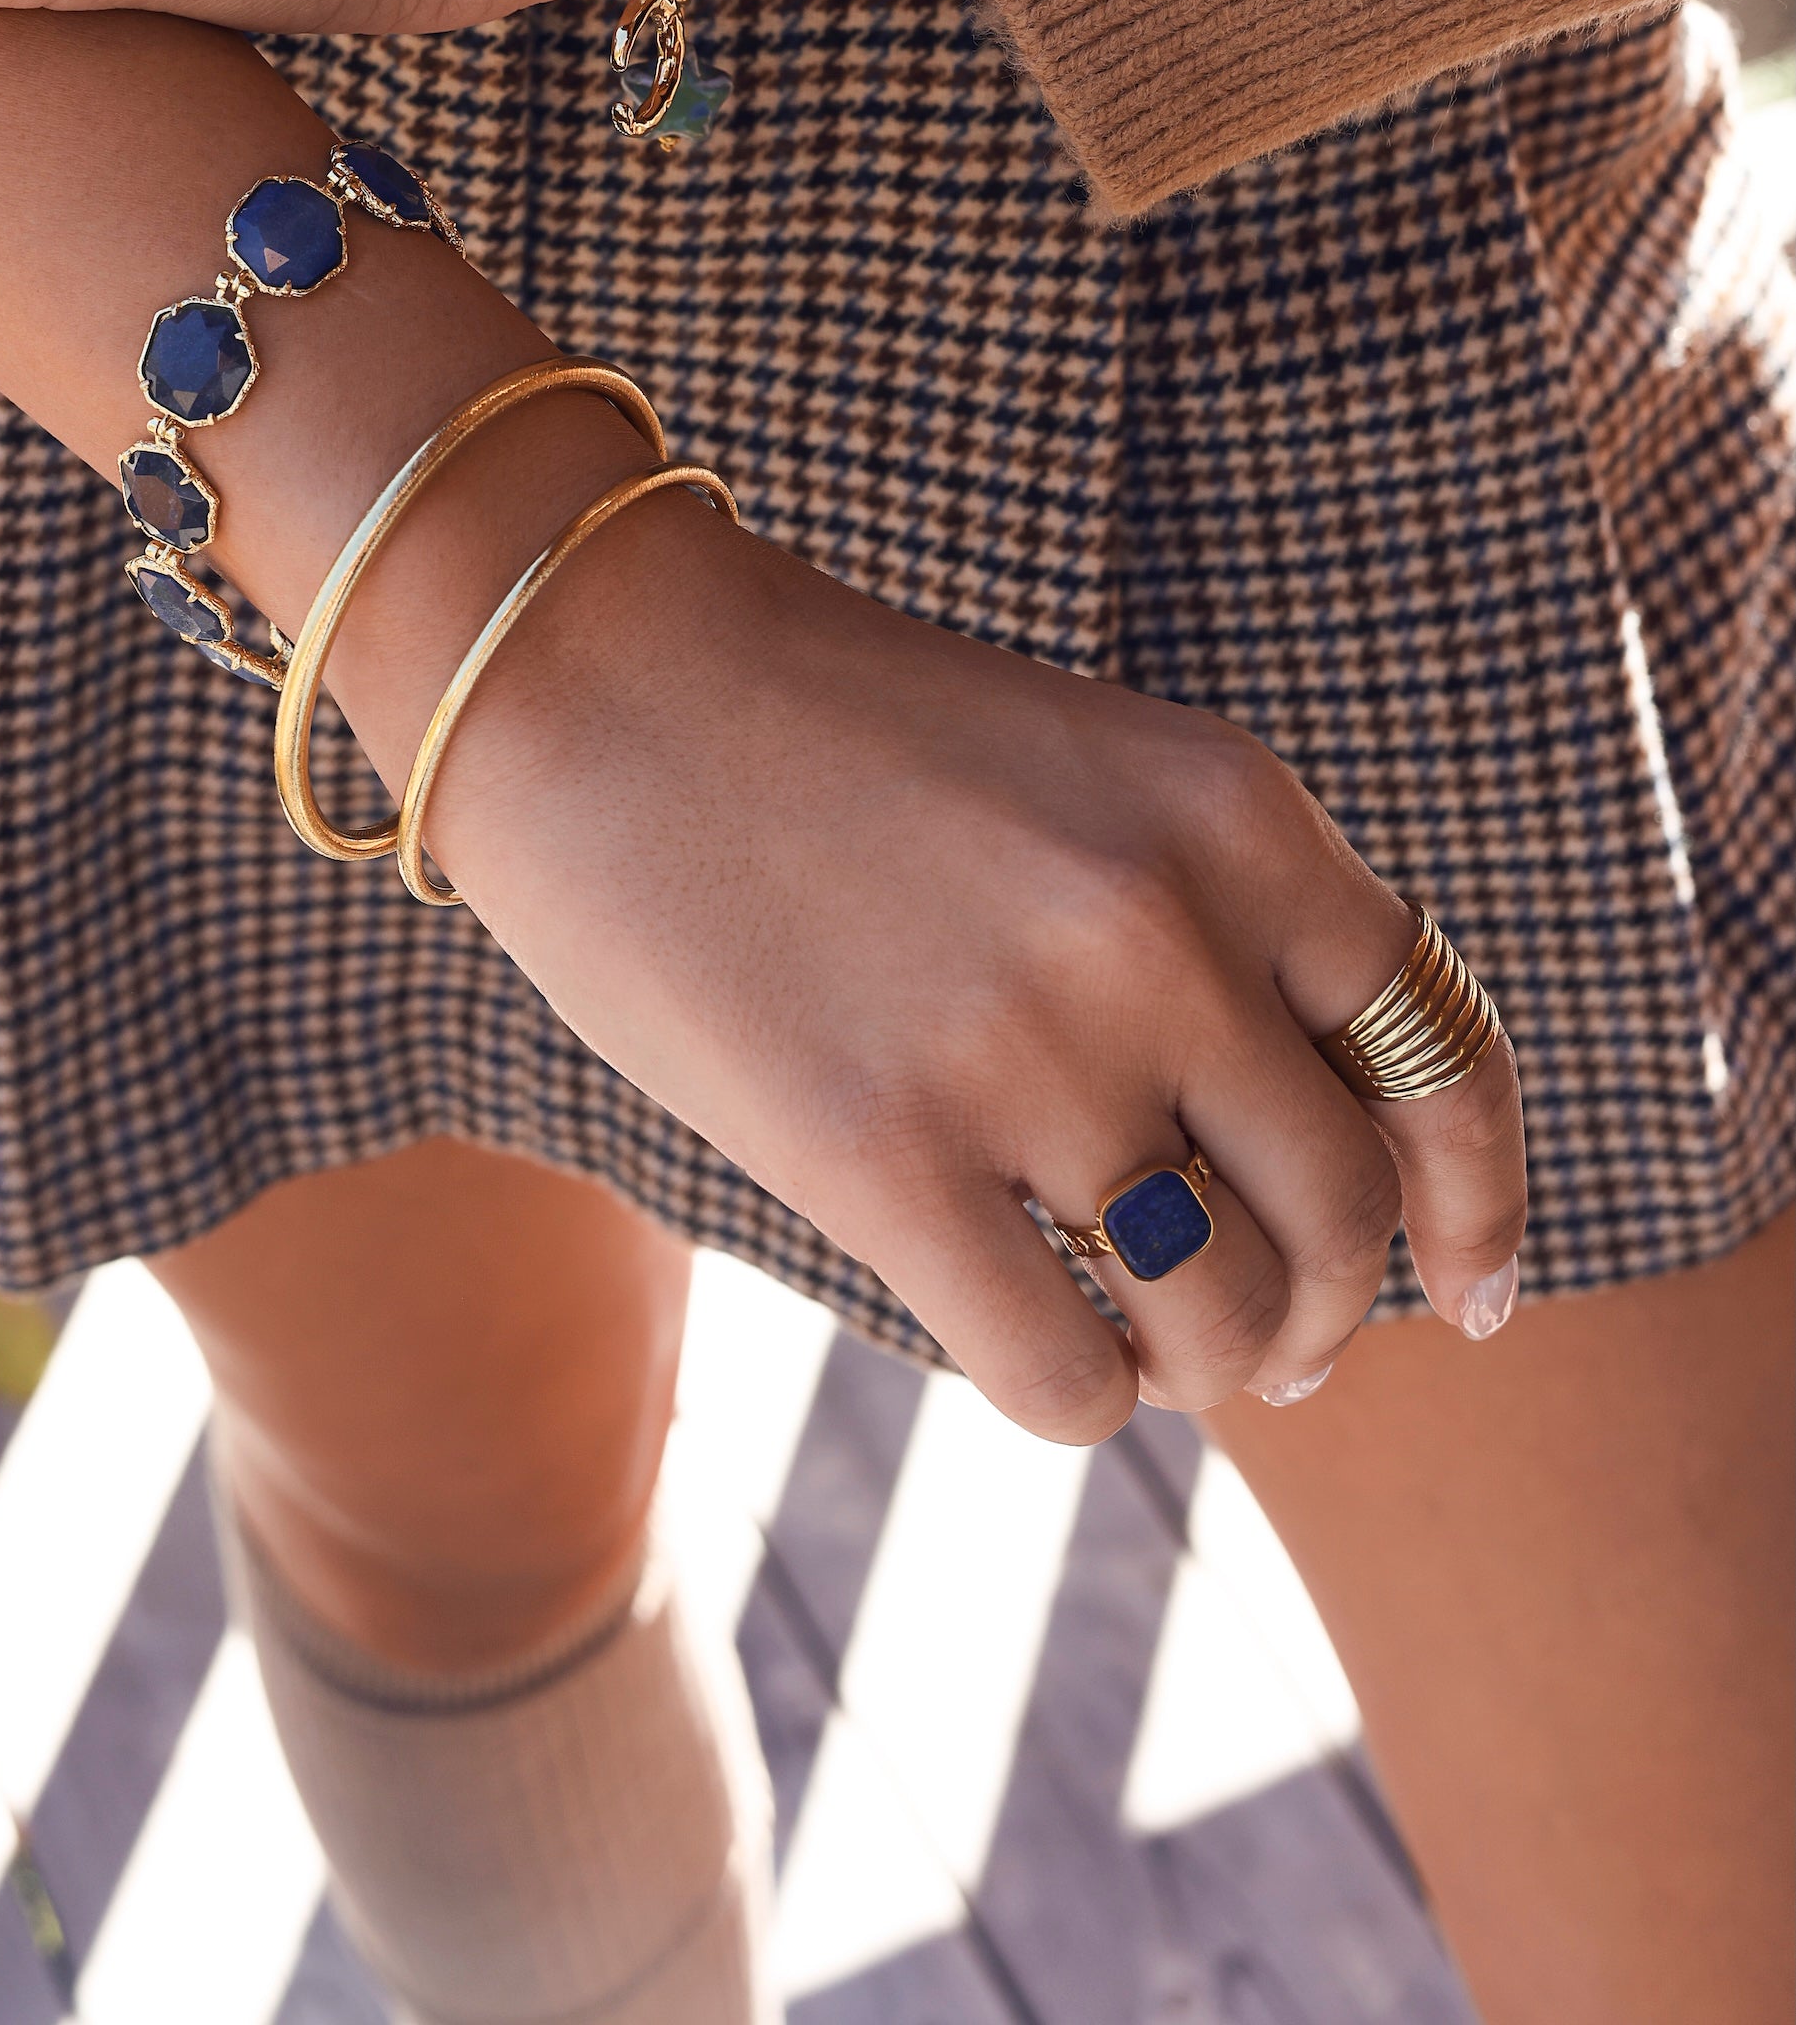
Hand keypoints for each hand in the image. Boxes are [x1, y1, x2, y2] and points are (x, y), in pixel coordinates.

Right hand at [0, 0, 1523, 1442]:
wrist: (590, 668)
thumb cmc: (836, 733)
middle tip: (1267, 1342)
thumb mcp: (1087, 777)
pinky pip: (1066, 1379)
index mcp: (1235, 811)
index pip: (1446, 1055)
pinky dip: (1079, 1402)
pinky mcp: (880, 1155)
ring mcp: (1027, 1046)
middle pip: (1342, 1218)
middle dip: (1325, 1314)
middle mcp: (1162, 929)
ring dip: (1202, 1369)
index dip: (1479, 1206)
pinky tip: (1031, 1349)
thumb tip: (1304, 1194)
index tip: (1471, 1297)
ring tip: (1143, 1342)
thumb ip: (1216, 931)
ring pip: (1224, 1324)